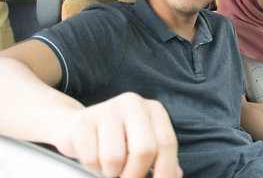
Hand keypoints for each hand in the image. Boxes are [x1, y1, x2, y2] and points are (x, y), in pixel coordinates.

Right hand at [55, 92, 181, 177]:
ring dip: (112, 172)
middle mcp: (133, 103)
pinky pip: (91, 159)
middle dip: (135, 175)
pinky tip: (94, 156)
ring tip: (109, 164)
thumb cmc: (116, 140)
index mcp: (154, 109)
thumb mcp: (143, 143)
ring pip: (115, 158)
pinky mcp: (83, 120)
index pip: (167, 143)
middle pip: (144, 150)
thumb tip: (175, 175)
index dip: (165, 171)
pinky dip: (93, 167)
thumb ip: (160, 158)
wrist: (76, 126)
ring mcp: (108, 109)